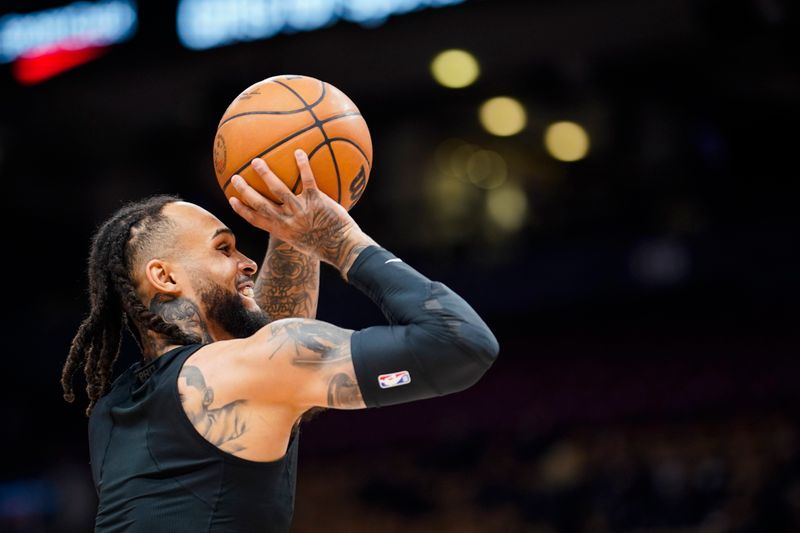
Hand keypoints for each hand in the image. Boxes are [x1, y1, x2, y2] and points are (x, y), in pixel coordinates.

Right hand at [229, 150, 374, 271]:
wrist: (344, 247)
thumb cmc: (328, 245)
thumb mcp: (305, 242)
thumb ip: (295, 229)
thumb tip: (293, 220)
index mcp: (283, 231)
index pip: (257, 220)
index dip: (243, 210)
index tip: (232, 199)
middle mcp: (288, 221)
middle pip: (261, 204)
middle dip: (246, 191)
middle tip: (235, 178)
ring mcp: (301, 210)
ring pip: (279, 190)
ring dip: (266, 175)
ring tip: (256, 161)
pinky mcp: (316, 201)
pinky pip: (307, 180)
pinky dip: (303, 166)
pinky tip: (299, 152)